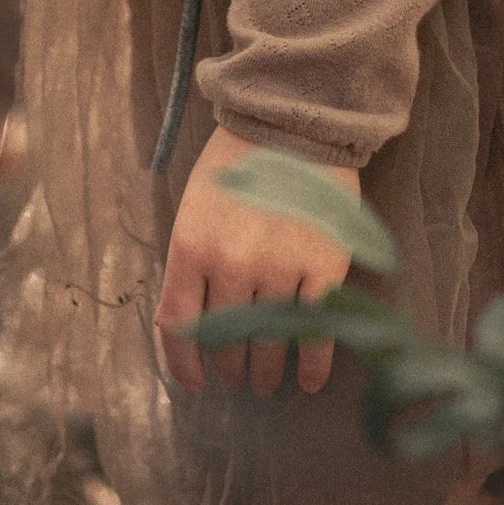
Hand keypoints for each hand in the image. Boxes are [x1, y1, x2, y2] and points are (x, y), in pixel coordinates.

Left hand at [155, 127, 356, 396]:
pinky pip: (315, 331)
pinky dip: (311, 364)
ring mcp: (281, 267)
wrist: (293, 122)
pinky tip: (307, 380)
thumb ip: (191, 265)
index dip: (184, 363)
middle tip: (238, 375)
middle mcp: (233, 262)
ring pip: (268, 341)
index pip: (179, 325)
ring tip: (267, 379)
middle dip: (231, 365)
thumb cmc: (237, 164)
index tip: (194, 382)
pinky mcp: (324, 267)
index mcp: (192, 246)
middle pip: (226, 340)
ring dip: (266, 369)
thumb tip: (189, 327)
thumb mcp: (195, 209)